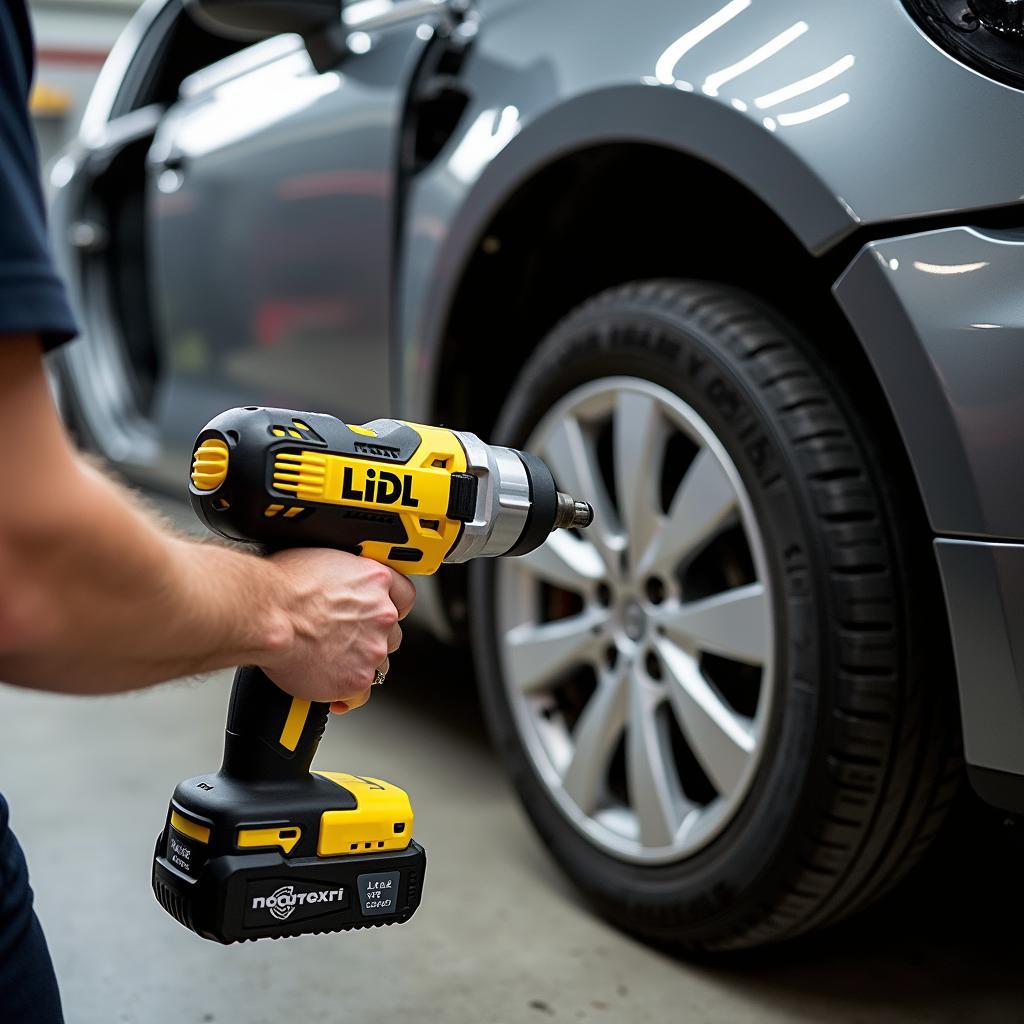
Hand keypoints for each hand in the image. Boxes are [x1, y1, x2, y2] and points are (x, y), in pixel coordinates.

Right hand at [258, 549, 414, 712]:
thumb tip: (336, 582)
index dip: (392, 606)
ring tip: (331, 662)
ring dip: (359, 664)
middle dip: (370, 638)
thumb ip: (343, 576)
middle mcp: (381, 614)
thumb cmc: (281, 587)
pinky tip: (331, 688)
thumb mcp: (321, 561)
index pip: (405, 595)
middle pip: (391, 633)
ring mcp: (372, 648)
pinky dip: (347, 694)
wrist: (265, 614)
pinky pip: (361, 694)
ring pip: (378, 664)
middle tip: (343, 640)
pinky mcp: (356, 679)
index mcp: (375, 580)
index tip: (383, 612)